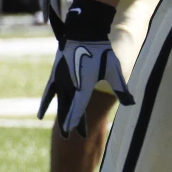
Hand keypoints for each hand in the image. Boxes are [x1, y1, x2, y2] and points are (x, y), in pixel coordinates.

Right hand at [37, 0, 133, 137]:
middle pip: (69, 108)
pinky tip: (40, 115)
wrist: (85, 32)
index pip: (79, 107)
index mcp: (84, 83)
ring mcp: (61, 79)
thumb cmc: (102, 51)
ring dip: (62, 117)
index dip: (76, 121)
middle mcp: (70, 83)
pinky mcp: (56, 74)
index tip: (74, 135)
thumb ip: (121, 88)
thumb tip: (132, 103)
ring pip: (60, 103)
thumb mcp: (114, 69)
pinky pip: (48, 93)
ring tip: (64, 133)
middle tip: (75, 138)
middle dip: (72, 124)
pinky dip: (45, 104)